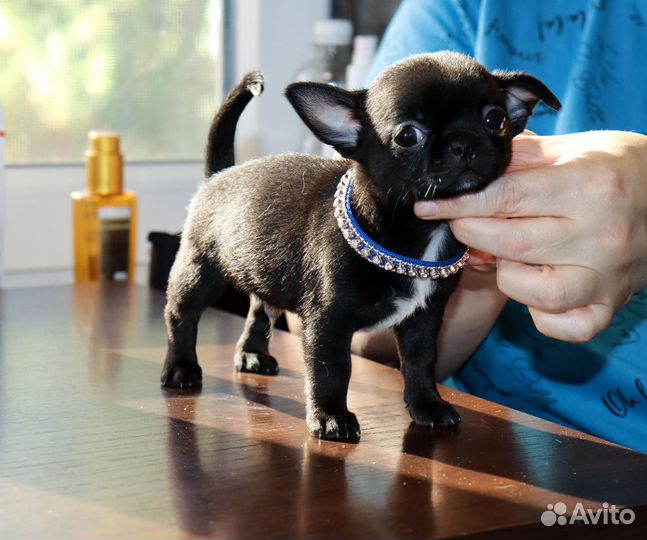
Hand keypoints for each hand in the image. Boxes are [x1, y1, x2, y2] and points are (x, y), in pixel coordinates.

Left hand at [414, 131, 646, 341]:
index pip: (506, 196)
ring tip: (509, 253)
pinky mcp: (612, 304)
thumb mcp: (576, 148)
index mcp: (590, 186)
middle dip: (472, 233)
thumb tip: (473, 169)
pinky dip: (541, 314)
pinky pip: (567, 326)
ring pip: (533, 291)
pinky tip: (536, 290)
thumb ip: (523, 158)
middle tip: (461, 223)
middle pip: (512, 242)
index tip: (429, 206)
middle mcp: (601, 234)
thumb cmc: (622, 168)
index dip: (460, 202)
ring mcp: (607, 275)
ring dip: (506, 273)